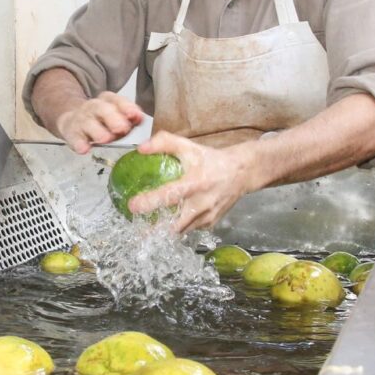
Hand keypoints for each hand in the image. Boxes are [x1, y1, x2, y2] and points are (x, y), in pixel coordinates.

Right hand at [53, 92, 144, 153]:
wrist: (73, 120)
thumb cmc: (101, 121)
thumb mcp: (117, 117)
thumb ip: (130, 118)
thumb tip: (140, 118)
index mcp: (107, 101)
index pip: (117, 100)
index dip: (126, 107)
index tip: (135, 115)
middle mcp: (93, 107)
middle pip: (102, 109)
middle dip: (113, 118)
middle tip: (122, 128)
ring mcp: (81, 119)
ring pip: (88, 123)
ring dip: (97, 131)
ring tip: (105, 138)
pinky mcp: (71, 133)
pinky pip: (74, 138)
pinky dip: (79, 143)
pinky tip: (84, 148)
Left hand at [127, 131, 260, 233]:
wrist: (241, 172)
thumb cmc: (212, 159)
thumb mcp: (189, 147)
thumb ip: (164, 143)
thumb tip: (140, 149)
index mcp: (195, 183)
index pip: (170, 195)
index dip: (150, 202)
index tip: (133, 206)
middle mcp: (202, 203)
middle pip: (174, 225)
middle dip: (154, 231)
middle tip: (137, 230)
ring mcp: (208, 216)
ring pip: (182, 231)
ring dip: (165, 231)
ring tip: (149, 229)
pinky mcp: (211, 223)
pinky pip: (191, 229)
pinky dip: (179, 228)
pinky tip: (169, 224)